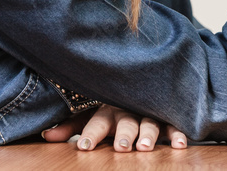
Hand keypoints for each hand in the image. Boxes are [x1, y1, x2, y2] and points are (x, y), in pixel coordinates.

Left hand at [41, 104, 186, 151]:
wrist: (138, 80)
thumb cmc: (109, 104)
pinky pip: (173, 123)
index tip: (83, 146)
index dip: (90, 134)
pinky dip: (178, 132)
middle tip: (122, 147)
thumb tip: (47, 136)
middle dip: (124, 134)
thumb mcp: (88, 113)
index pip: (97, 122)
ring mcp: (149, 111)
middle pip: (126, 122)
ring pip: (150, 122)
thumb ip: (71, 126)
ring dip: (148, 134)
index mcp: (108, 109)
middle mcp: (129, 109)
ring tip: (145, 147)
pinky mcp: (166, 115)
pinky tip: (180, 145)